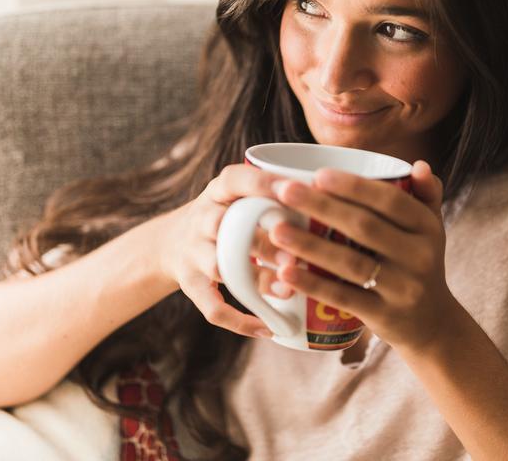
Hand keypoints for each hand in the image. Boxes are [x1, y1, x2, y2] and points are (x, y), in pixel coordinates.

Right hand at [160, 164, 294, 337]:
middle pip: (226, 226)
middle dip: (263, 241)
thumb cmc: (229, 219)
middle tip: (297, 256)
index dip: (264, 184)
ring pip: (221, 267)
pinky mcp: (190, 284)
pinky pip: (212, 308)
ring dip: (256, 280)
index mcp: (219, 191)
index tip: (296, 189)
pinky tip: (268, 328)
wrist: (172, 242)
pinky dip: (240, 322)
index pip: (236, 179)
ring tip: (289, 292)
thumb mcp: (241, 199)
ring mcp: (192, 252)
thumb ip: (275, 204)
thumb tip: (335, 213)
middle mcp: (202, 218)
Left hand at [268, 160, 453, 351]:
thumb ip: (425, 194)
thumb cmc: (419, 264)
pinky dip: (313, 284)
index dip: (354, 187)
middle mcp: (420, 257)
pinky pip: (344, 298)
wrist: (433, 326)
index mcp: (427, 228)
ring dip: (310, 245)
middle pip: (365, 227)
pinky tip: (285, 273)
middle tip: (283, 191)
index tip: (317, 174)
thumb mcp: (431, 230)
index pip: (390, 201)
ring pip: (351, 262)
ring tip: (276, 230)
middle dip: (321, 206)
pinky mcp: (383, 316)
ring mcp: (402, 289)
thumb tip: (417, 164)